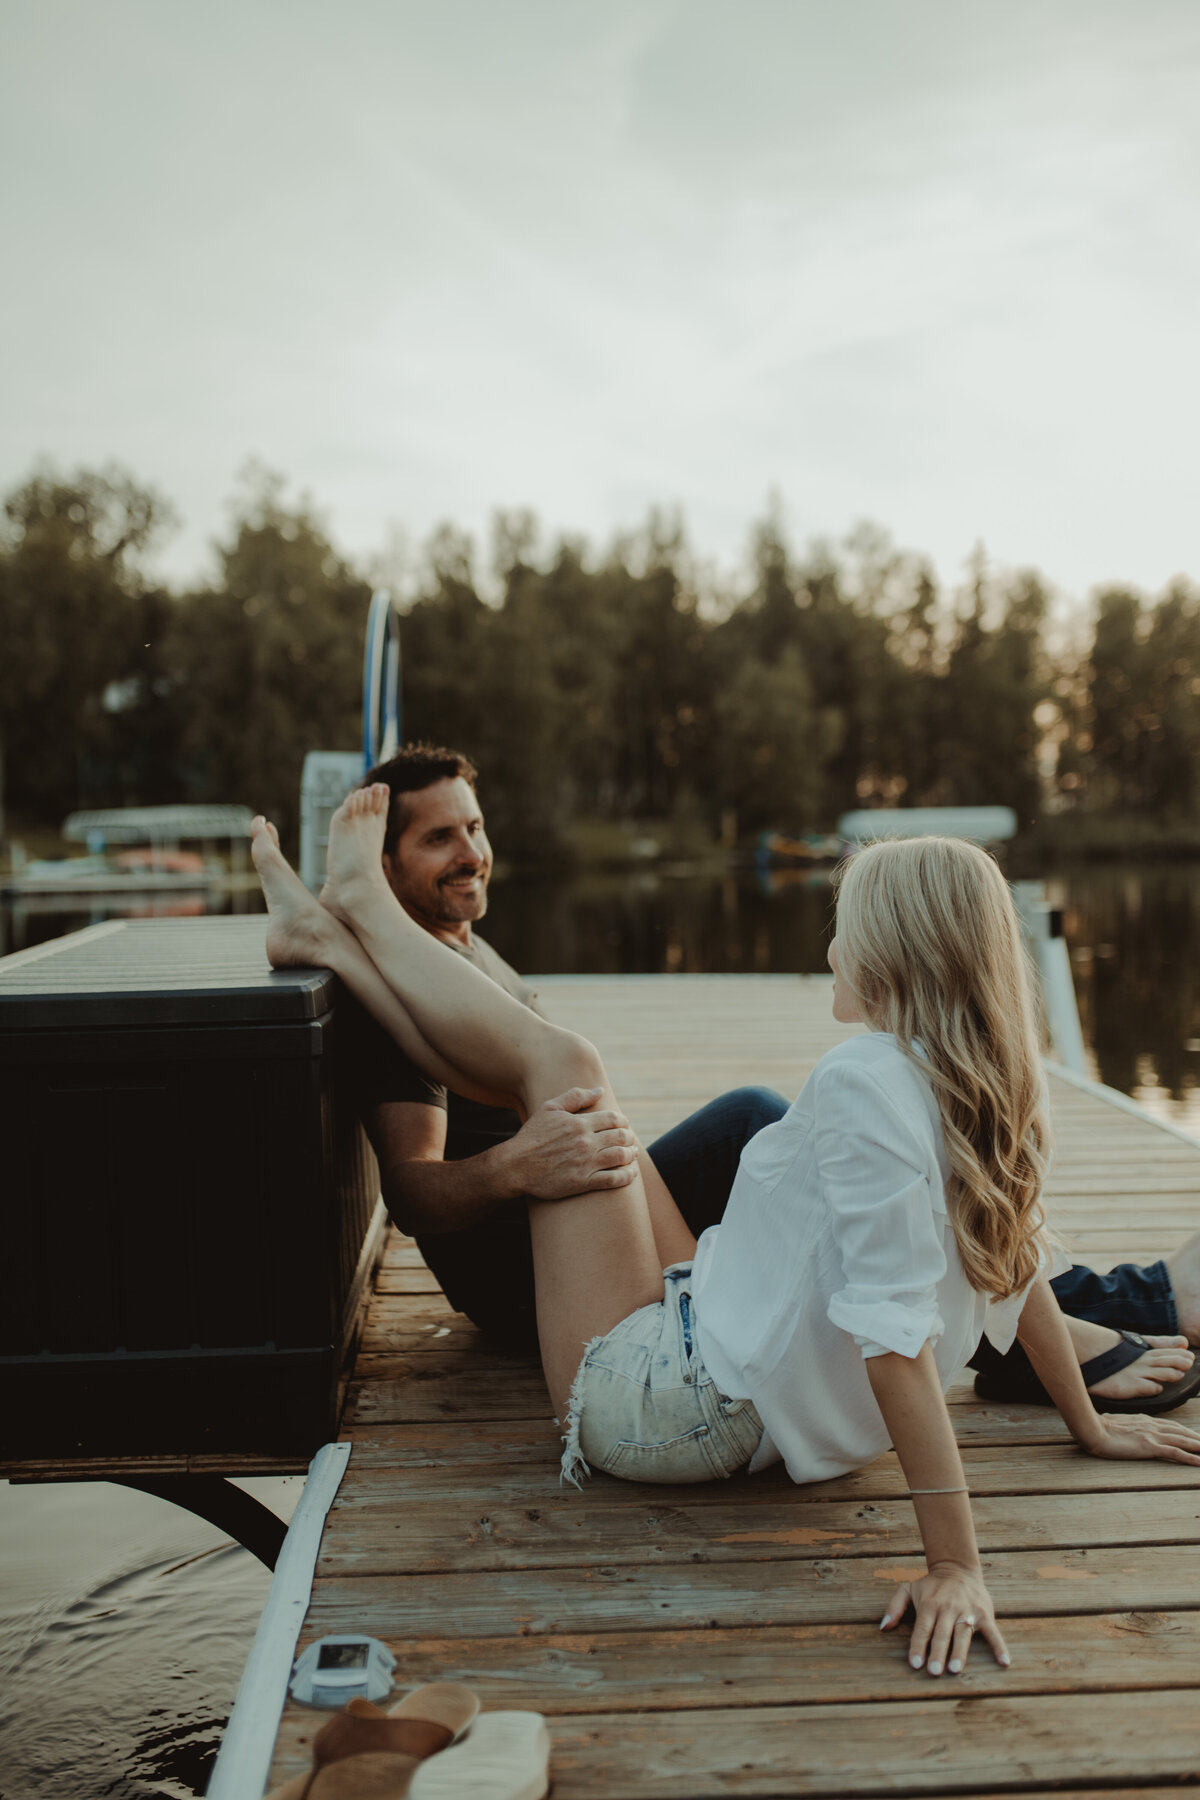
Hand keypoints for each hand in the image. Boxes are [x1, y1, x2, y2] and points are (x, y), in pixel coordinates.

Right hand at [501, 1087, 638, 1200]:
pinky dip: (627, 1176)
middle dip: (629, 1137)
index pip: (613, 1119)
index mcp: (578, 1123)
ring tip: (632, 1154)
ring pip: (621, 1157)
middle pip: (621, 1137)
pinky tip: (630, 1173)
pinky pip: (613, 1179)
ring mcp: (585, 1163)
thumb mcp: (549, 1108)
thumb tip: (599, 1090)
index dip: (623, 1121)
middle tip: (630, 1140)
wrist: (515, 1166)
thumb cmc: (532, 1136)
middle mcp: (585, 1142)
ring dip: (631, 1155)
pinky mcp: (583, 1182)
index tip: (624, 1124)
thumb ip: (575, 1096)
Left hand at [881, 1563, 1008, 1676]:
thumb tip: (883, 1627)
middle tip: (934, 1672)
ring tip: (955, 1669)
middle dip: (937, 1652)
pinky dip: (999, 1646)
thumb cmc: (930, 1586)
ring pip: (963, 1634)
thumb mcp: (908, 1589)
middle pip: (942, 1633)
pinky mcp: (984, 1614)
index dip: (918, 1646)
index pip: (922, 1628)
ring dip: (960, 1652)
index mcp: (930, 1604)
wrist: (958, 1568)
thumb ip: (894, 1606)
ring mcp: (968, 1611)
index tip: (915, 1664)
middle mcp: (948, 1608)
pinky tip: (1003, 1662)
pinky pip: (993, 1632)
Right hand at [1084, 1413, 1199, 1464]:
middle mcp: (1151, 1425)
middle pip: (1180, 1431)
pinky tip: (1199, 1462)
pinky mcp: (1149, 1446)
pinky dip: (1189, 1457)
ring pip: (1182, 1440)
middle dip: (1196, 1438)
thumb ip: (1123, 1425)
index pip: (1171, 1425)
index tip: (1194, 1435)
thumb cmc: (1098, 1426)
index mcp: (1144, 1420)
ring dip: (1198, 1446)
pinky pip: (1174, 1452)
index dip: (1185, 1431)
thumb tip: (1119, 1426)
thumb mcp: (1114, 1423)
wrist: (1092, 1428)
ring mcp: (1151, 1435)